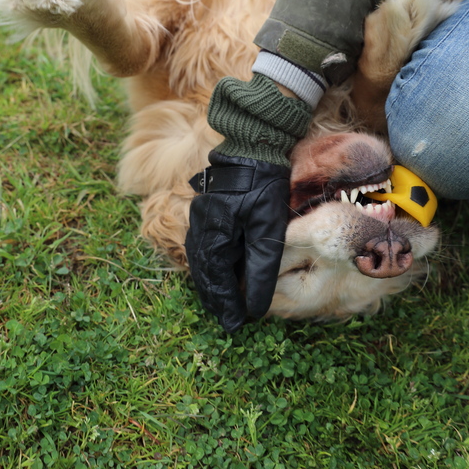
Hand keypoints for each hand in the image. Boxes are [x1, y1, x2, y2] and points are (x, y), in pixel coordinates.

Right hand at [185, 152, 290, 332]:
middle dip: (215, 298)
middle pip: (204, 272)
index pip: (216, 280)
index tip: (235, 325)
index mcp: (212, 234)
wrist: (253, 143)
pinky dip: (213, 264)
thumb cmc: (263, 183)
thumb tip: (257, 305)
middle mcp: (200, 227)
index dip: (226, 304)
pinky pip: (205, 245)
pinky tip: (222, 270)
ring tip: (222, 302)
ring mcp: (202, 217)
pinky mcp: (209, 209)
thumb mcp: (267, 227)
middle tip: (227, 321)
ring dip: (212, 283)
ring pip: (202, 259)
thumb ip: (262, 267)